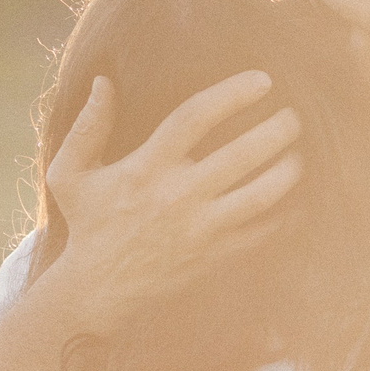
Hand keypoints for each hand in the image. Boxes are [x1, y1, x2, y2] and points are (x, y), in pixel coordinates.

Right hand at [38, 70, 304, 330]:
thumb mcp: (70, 174)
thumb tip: (102, 82)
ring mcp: (201, 228)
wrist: (98, 290)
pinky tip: (298, 196)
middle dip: (278, 130)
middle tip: (295, 116)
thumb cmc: (88, 223)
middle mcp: (178, 195)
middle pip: (242, 154)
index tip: (263, 80)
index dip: (233, 93)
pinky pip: (264, 232)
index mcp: (146, 167)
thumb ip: (88, 127)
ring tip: (300, 154)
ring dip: (289, 171)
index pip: (195, 117)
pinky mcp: (216, 256)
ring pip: (262, 195)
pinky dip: (287, 213)